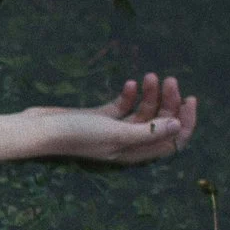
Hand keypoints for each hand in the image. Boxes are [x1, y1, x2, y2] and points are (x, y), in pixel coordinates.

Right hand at [25, 72, 198, 164]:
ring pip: (144, 111)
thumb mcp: (116, 133)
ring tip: (149, 77)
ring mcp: (114, 129)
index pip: (171, 141)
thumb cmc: (76, 135)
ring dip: (151, 93)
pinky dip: (131, 94)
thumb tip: (178, 126)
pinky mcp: (102, 117)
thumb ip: (148, 131)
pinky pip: (125, 104)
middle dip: (168, 101)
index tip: (189, 100)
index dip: (185, 123)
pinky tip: (129, 84)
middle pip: (160, 123)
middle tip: (169, 80)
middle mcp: (127, 143)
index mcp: (133, 152)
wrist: (40, 129)